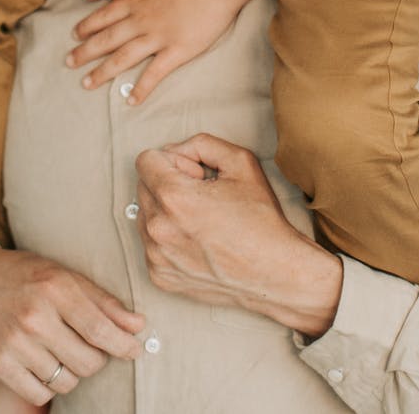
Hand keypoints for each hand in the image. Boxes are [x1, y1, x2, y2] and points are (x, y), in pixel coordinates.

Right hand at [0, 245, 145, 404]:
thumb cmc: (26, 276)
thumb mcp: (66, 276)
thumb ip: (103, 302)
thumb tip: (138, 326)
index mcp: (55, 289)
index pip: (99, 329)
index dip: (123, 345)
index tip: (134, 350)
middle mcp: (33, 317)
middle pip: (88, 362)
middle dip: (97, 358)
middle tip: (87, 344)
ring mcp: (14, 343)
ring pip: (67, 382)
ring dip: (73, 372)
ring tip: (62, 351)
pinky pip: (40, 393)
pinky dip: (48, 384)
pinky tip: (44, 364)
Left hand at [67, 0, 247, 101]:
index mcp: (135, 0)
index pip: (103, 16)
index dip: (86, 27)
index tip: (73, 36)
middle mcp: (141, 21)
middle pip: (106, 40)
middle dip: (84, 52)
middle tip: (68, 63)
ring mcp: (158, 37)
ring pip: (122, 58)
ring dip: (102, 72)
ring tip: (86, 84)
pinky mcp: (177, 51)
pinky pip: (155, 73)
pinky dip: (141, 88)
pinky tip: (131, 100)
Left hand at [135, 134, 342, 335]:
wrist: (275, 274)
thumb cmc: (261, 220)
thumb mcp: (241, 162)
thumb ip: (202, 143)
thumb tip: (175, 150)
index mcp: (174, 197)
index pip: (145, 160)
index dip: (174, 160)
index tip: (196, 175)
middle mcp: (158, 228)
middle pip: (143, 186)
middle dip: (168, 184)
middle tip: (202, 197)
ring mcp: (156, 256)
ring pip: (145, 216)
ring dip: (166, 212)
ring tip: (200, 222)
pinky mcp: (161, 276)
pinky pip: (151, 245)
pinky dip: (169, 240)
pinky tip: (197, 243)